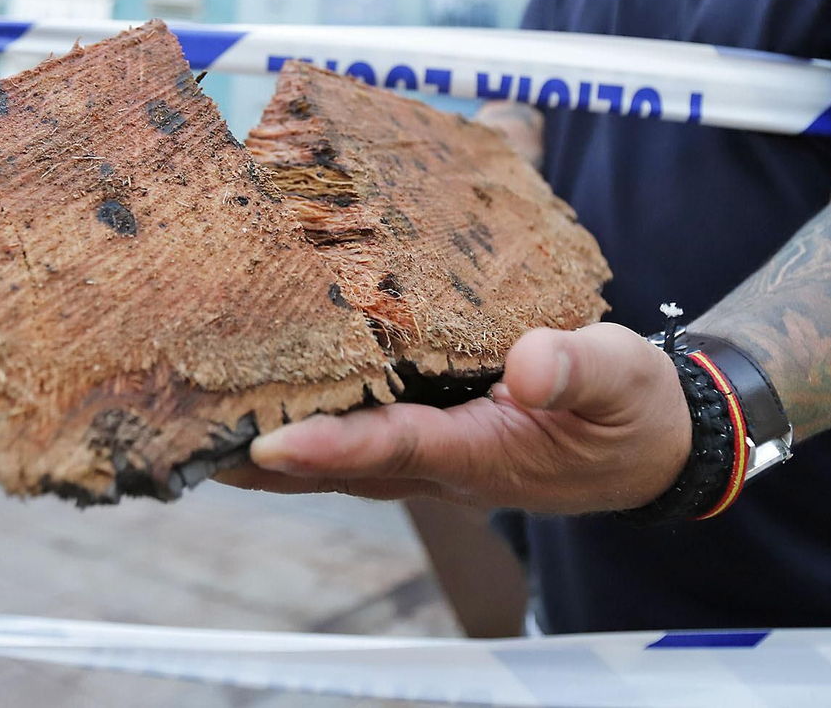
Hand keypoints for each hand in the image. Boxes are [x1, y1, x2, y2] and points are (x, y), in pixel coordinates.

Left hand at [216, 322, 691, 513]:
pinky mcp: (429, 436)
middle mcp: (442, 463)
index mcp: (484, 452)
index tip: (267, 438)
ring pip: (336, 457)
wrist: (646, 446)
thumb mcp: (622, 378)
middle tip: (184, 435)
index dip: (330, 445)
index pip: (394, 448)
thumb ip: (578, 369)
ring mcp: (431, 456)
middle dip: (261, 456)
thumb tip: (526, 366)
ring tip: (194, 421)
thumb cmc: (630, 410)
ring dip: (267, 448)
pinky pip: (355, 436)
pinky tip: (265, 396)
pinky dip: (305, 424)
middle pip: (336, 465)